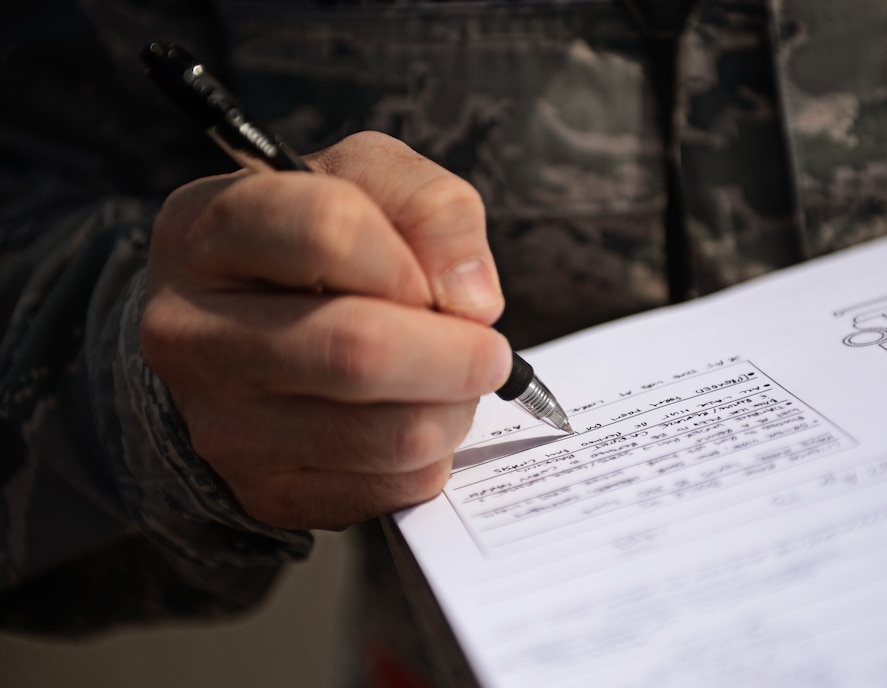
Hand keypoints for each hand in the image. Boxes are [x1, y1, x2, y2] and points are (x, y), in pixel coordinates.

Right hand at [140, 132, 509, 529]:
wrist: (238, 340)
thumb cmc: (310, 250)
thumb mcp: (366, 184)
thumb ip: (430, 207)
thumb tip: (472, 299)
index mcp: (207, 231)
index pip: (329, 229)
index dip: (414, 260)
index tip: (443, 284)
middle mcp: (193, 332)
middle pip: (360, 350)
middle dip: (460, 353)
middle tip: (489, 351)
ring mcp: (221, 424)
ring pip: (391, 434)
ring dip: (454, 407)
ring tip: (448, 382)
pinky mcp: (265, 492)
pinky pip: (393, 488)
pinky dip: (432, 456)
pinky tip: (410, 418)